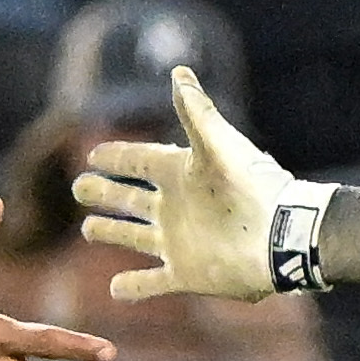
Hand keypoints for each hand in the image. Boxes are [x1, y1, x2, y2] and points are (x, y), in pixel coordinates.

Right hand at [77, 64, 318, 300]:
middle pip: (131, 198)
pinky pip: (152, 283)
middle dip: (105, 193)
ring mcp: (180, 242)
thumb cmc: (252, 188)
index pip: (140, 160)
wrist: (280, 238)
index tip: (93, 153)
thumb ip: (197, 112)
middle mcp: (177, 208)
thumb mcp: (219, 145)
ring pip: (135, 236)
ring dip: (112, 232)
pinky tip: (114, 289)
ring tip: (88, 229)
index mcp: (182, 175)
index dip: (117, 156)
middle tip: (79, 187)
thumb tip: (179, 71)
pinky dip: (134, 287)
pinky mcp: (187, 275)